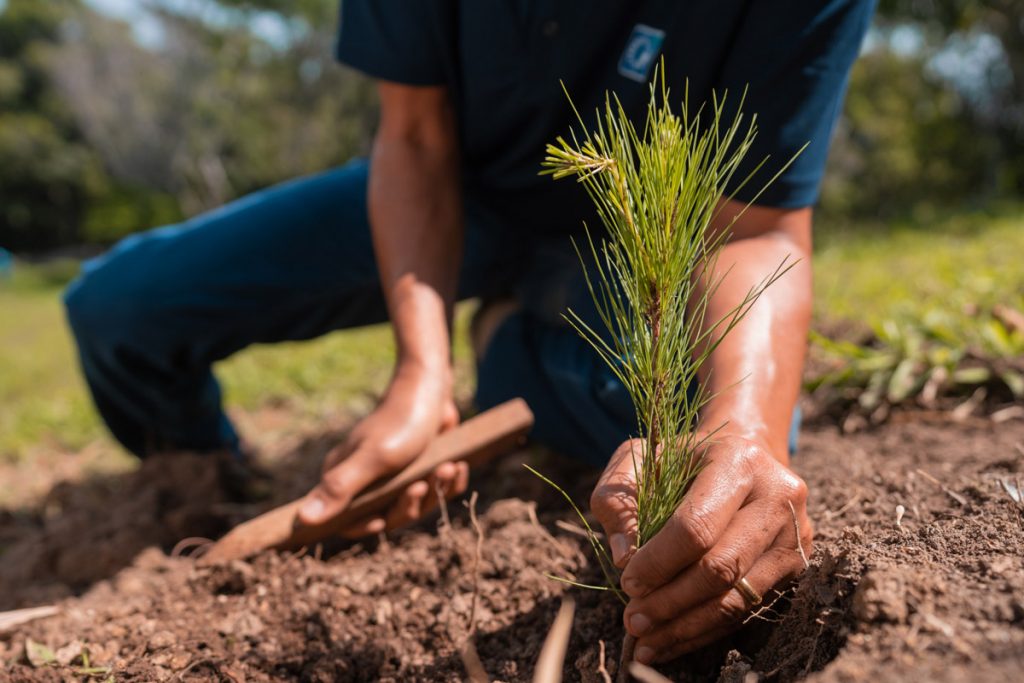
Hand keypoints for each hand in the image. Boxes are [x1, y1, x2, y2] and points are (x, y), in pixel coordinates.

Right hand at [297, 364, 468, 535]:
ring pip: (417, 503)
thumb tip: (302, 520)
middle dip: (411, 504)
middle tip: (421, 484)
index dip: (364, 526)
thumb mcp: (373, 458)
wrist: (430, 386)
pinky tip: (457, 466)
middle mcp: (367, 479)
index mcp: (346, 478)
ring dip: (435, 488)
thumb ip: (340, 489)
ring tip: (446, 466)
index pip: (346, 521)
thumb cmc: (401, 421)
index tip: (382, 519)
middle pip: (389, 516)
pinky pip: (437, 488)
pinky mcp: (419, 466)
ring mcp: (395, 474)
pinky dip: (450, 482)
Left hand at [591, 433, 811, 663]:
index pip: (697, 525)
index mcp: (738, 462)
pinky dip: (705, 630)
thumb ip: (618, 500)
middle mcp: (777, 497)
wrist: (744, 452)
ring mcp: (794, 533)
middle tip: (633, 620)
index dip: (660, 561)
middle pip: (721, 567)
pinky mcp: (797, 564)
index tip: (628, 582)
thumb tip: (623, 558)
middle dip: (670, 601)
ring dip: (686, 626)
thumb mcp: (640, 459)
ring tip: (646, 640)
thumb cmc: (684, 458)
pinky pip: (747, 608)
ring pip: (738, 597)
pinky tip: (672, 640)